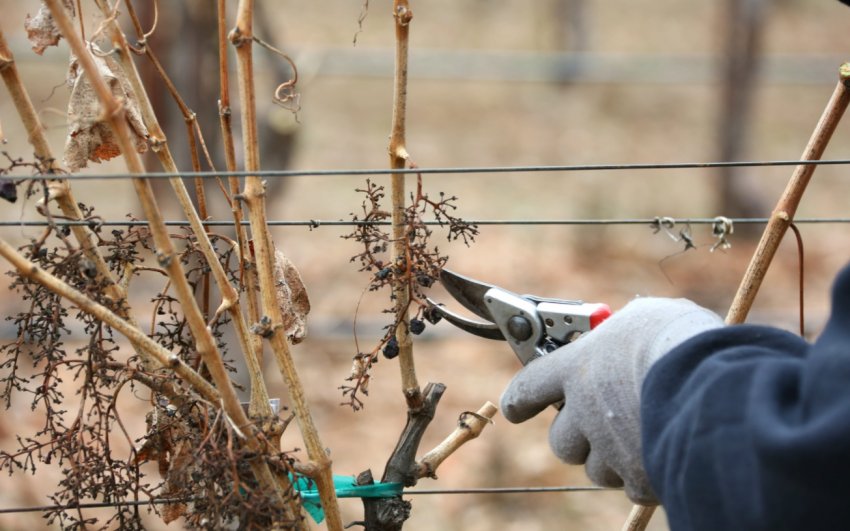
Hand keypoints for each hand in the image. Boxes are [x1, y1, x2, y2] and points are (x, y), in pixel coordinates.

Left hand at [500, 297, 722, 503]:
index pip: (530, 386)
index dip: (520, 399)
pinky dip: (647, 476)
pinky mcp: (638, 479)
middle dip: (579, 437)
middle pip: (562, 441)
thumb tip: (629, 337)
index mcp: (577, 367)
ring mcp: (608, 448)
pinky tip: (668, 453)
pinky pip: (634, 486)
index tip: (516, 409)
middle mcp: (584, 411)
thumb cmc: (684, 340)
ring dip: (613, 458)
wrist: (717, 385)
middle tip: (604, 425)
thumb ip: (626, 335)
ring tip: (645, 434)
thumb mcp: (648, 319)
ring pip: (597, 468)